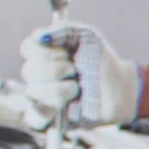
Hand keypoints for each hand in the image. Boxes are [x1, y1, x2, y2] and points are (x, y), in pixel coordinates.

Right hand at [21, 23, 144, 126]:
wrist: (121, 89)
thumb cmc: (102, 61)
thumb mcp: (86, 36)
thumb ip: (63, 30)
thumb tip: (39, 37)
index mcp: (43, 55)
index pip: (27, 49)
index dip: (46, 51)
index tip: (68, 53)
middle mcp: (39, 76)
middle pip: (28, 71)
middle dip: (56, 69)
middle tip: (75, 71)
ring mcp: (43, 97)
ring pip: (32, 92)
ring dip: (58, 88)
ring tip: (77, 88)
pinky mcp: (50, 119)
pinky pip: (34, 118)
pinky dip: (48, 110)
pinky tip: (66, 104)